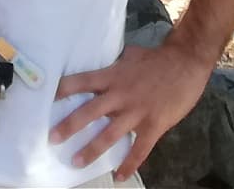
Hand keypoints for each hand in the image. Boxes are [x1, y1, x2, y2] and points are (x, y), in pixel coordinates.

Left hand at [49, 38, 211, 180]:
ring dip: (91, 149)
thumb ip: (116, 65)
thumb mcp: (131, 56)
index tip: (47, 98)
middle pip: (89, 111)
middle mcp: (120, 94)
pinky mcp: (153, 125)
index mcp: (113, 76)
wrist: (187, 62)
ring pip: (109, 134)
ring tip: (76, 161)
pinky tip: (119, 177)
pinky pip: (139, 149)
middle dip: (69, 126)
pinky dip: (129, 165)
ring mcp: (137, 111)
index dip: (63, 89)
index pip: (82, 81)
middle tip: (52, 138)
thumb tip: (104, 66)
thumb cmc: (159, 58)